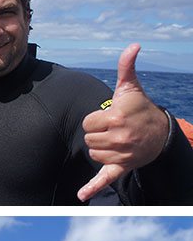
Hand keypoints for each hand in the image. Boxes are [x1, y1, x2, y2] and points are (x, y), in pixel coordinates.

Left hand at [78, 44, 170, 200]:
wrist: (158, 133)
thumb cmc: (140, 108)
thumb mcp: (131, 87)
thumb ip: (126, 66)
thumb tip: (133, 45)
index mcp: (116, 118)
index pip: (88, 123)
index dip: (95, 120)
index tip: (108, 118)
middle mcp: (118, 137)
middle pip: (88, 139)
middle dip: (96, 133)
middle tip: (111, 129)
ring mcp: (119, 154)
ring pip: (92, 154)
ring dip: (99, 148)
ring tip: (114, 141)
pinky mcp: (120, 168)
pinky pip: (103, 179)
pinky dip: (91, 188)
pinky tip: (81, 195)